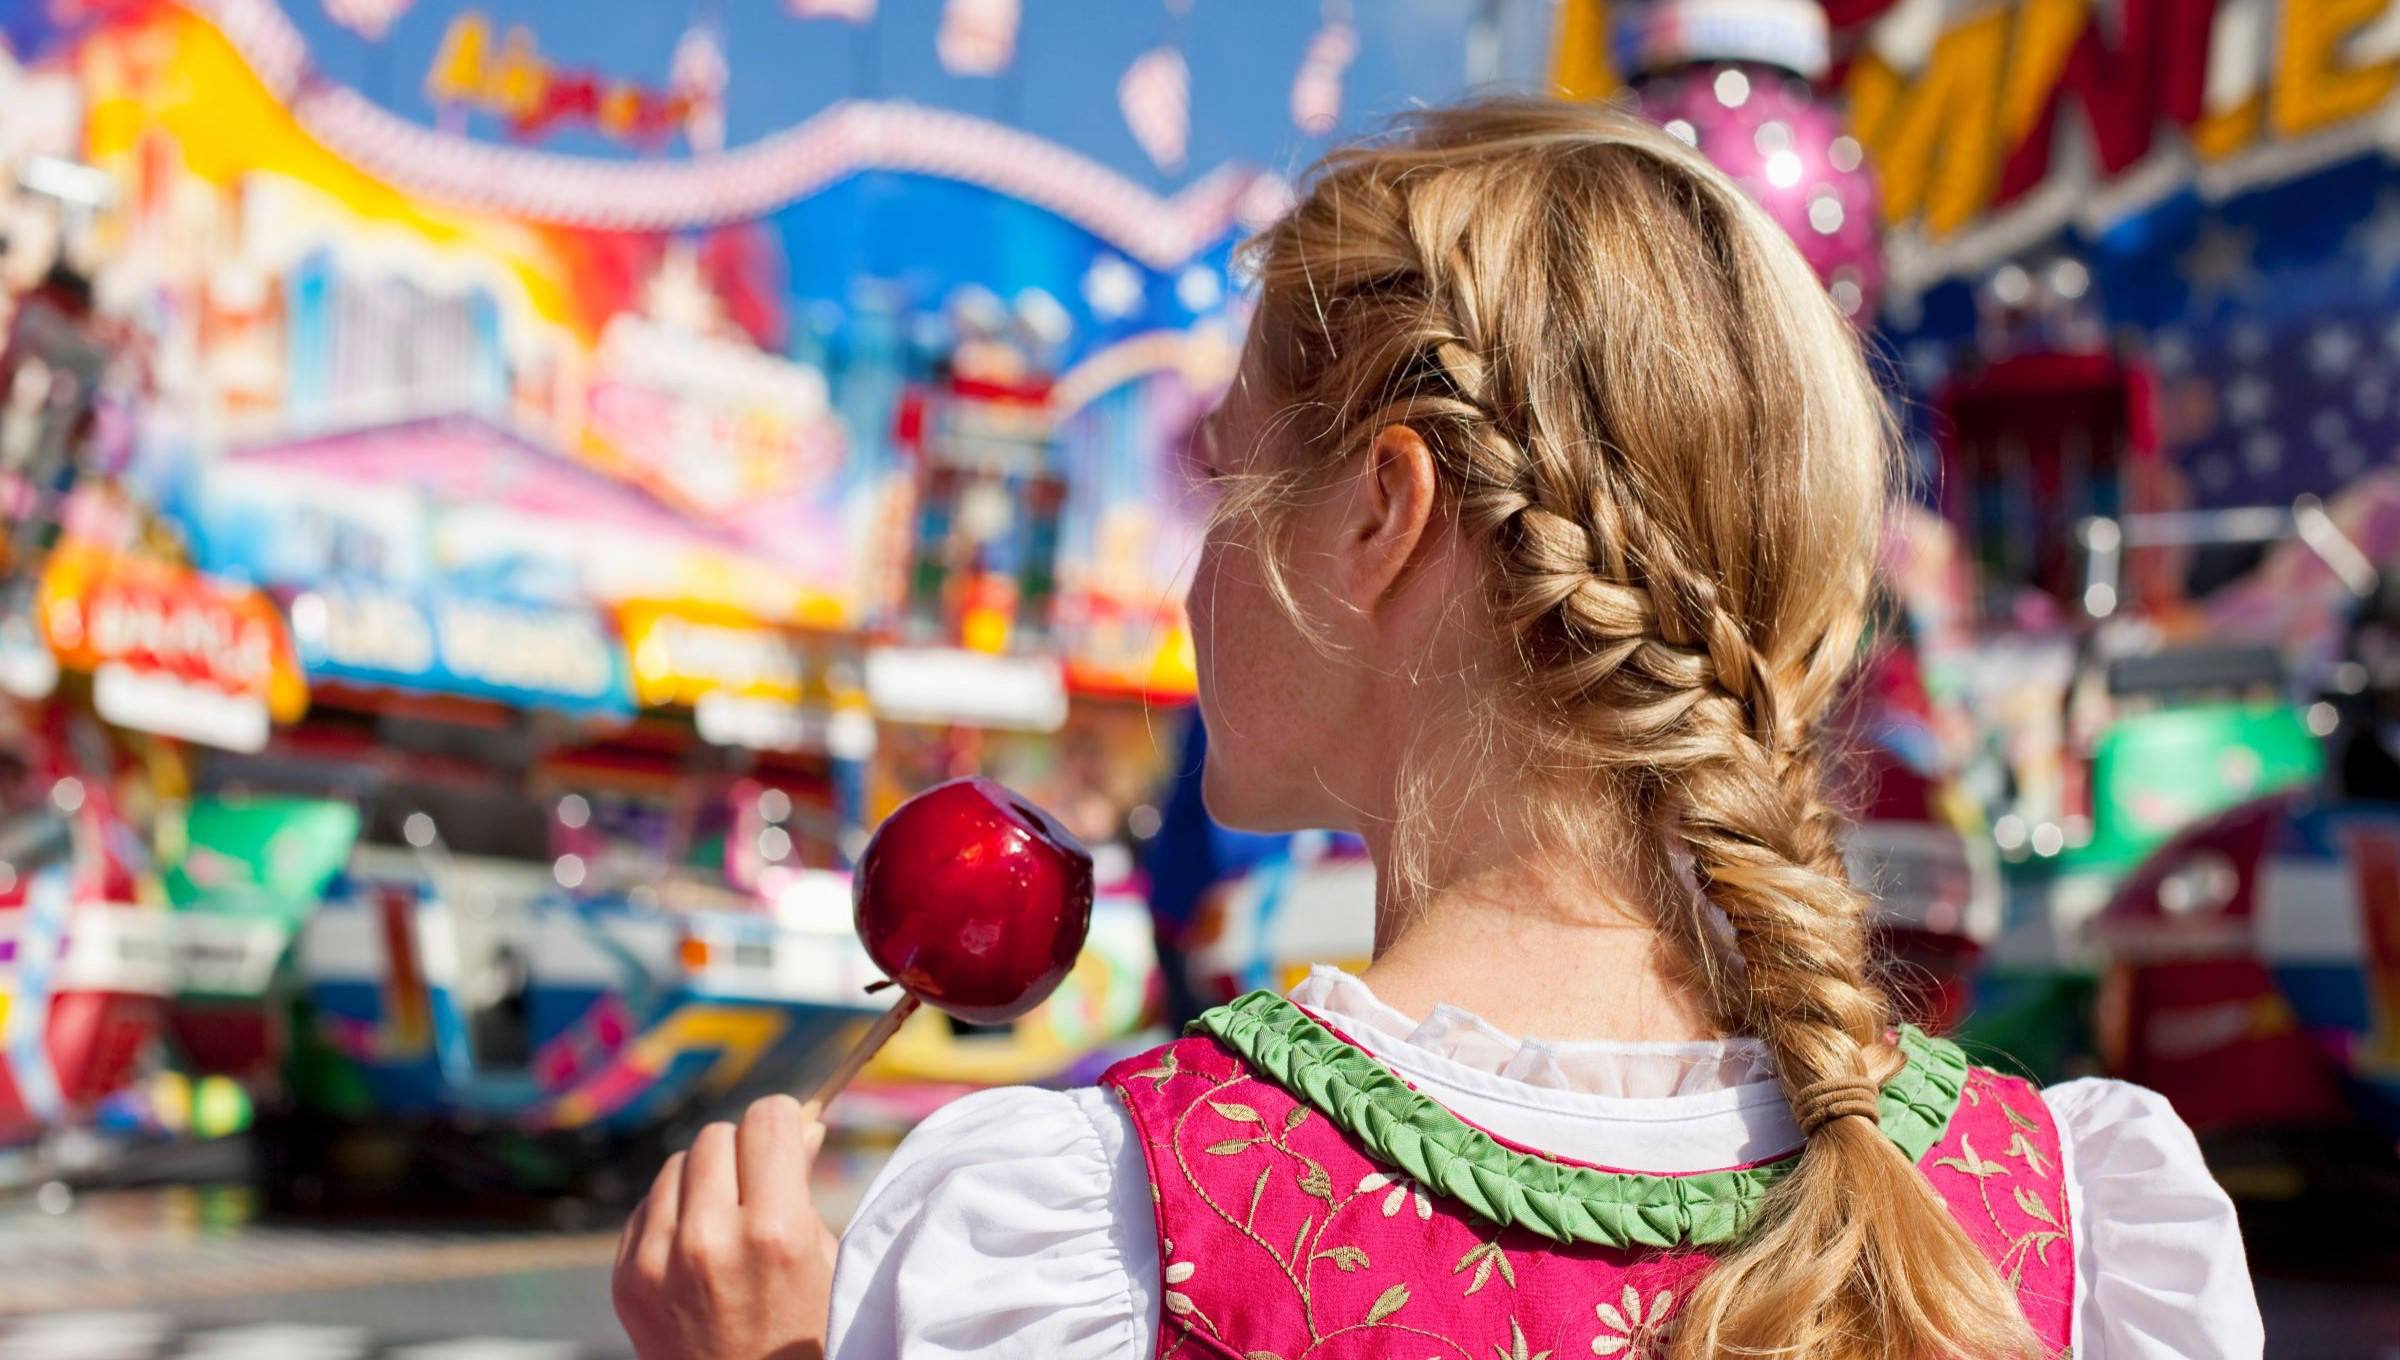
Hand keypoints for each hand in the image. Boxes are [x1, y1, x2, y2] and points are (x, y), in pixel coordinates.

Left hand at [613, 1095, 838, 1359]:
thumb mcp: (825, 1265)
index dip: (784, 1121)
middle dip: (743, 1151)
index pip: (767, 1120)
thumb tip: (802, 1125)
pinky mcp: (627, 1278)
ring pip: (677, 1164)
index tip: (788, 1135)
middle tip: (759, 1185)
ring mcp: (659, 1260)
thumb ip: (805, 1188)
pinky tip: (695, 1248)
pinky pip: (647, 1204)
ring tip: (726, 1221)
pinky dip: (672, 1213)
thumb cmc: (801, 1340)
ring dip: (704, 1180)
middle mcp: (710, 1239)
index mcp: (775, 1233)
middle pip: (717, 1135)